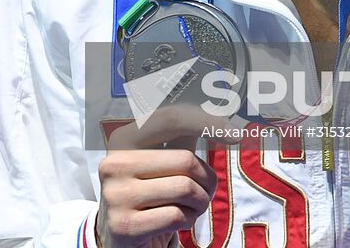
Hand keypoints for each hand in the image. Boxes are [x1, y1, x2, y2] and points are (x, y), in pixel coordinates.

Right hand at [95, 107, 217, 247]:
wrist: (122, 239)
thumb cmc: (149, 196)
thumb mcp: (160, 162)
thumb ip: (181, 136)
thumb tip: (219, 115)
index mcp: (122, 140)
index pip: (169, 120)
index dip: (205, 122)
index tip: (235, 132)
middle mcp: (114, 164)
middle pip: (185, 160)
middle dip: (206, 180)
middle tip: (205, 192)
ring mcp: (116, 195)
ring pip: (185, 189)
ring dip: (199, 203)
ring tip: (189, 208)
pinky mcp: (124, 225)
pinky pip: (177, 216)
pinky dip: (188, 221)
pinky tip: (176, 224)